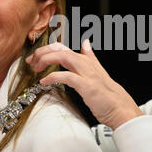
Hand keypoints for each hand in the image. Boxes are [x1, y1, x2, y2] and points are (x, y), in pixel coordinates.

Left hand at [26, 40, 143, 128]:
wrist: (121, 108)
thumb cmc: (108, 94)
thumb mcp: (98, 71)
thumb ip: (90, 57)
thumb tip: (86, 43)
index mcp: (86, 60)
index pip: (63, 47)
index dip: (47, 49)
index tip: (35, 57)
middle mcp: (86, 63)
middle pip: (60, 49)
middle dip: (42, 52)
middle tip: (31, 61)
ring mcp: (86, 74)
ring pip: (63, 57)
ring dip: (45, 60)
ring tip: (35, 68)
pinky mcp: (86, 86)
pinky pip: (66, 76)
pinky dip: (53, 77)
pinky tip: (44, 82)